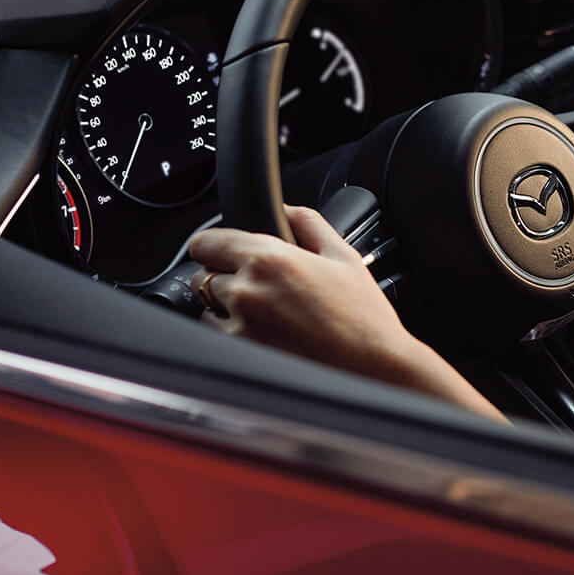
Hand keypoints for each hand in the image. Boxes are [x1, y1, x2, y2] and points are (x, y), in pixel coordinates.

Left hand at [188, 205, 504, 420]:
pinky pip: (216, 336)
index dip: (213, 245)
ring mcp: (239, 326)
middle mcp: (245, 290)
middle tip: (256, 286)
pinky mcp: (240, 354)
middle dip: (222, 276)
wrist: (372, 364)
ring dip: (223, 306)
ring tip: (262, 314)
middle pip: (201, 275)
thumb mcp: (343, 256)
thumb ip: (309, 223)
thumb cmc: (362, 315)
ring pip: (206, 307)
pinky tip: (264, 334)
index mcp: (269, 258)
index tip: (222, 251)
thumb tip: (287, 209)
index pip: (205, 242)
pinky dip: (230, 332)